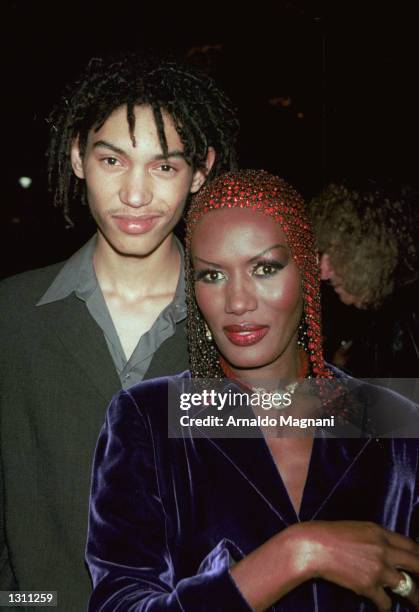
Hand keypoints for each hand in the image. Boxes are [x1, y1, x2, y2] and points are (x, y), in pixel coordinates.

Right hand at [292, 521, 418, 610]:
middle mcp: (384, 550)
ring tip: (414, 602)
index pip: (412, 545)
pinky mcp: (369, 586)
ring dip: (411, 596)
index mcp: (380, 532)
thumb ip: (376, 538)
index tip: (418, 563)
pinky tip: (381, 605)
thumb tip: (387, 550)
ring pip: (407, 587)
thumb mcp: (358, 528)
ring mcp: (378, 569)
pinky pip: (386, 602)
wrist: (313, 546)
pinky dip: (384, 606)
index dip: (418, 555)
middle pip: (417, 564)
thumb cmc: (330, 534)